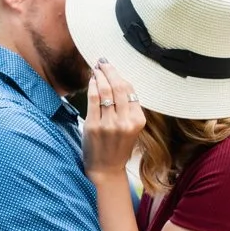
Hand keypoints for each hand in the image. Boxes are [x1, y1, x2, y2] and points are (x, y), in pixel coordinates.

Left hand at [81, 60, 144, 175]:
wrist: (106, 168)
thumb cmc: (117, 147)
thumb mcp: (130, 129)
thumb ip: (127, 109)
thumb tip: (118, 82)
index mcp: (138, 121)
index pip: (130, 91)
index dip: (120, 76)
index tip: (112, 68)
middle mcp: (126, 122)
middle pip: (119, 87)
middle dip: (110, 70)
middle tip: (103, 61)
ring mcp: (109, 124)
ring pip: (105, 90)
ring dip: (99, 75)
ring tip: (95, 68)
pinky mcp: (94, 125)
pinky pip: (93, 99)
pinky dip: (91, 86)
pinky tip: (90, 80)